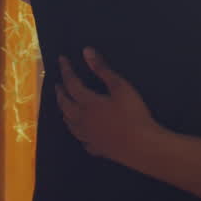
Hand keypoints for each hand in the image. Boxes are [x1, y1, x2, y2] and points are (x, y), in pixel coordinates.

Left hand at [56, 47, 160, 167]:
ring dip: (64, 112)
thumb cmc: (133, 113)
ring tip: (64, 106)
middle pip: (65, 104)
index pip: (71, 83)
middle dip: (60, 92)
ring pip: (69, 123)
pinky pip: (81, 139)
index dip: (65, 70)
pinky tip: (81, 132)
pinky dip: (77, 132)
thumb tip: (86, 51)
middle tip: (57, 84)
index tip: (61, 60)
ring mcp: (87, 136)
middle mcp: (82, 120)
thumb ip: (102, 69)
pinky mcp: (96, 148)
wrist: (142, 145)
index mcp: (87, 103)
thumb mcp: (120, 87)